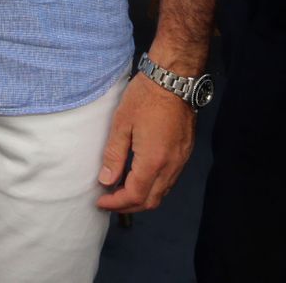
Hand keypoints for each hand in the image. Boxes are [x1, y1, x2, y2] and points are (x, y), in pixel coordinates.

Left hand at [96, 73, 195, 212]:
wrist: (173, 80)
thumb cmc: (144, 98)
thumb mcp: (121, 123)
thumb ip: (114, 155)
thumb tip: (106, 181)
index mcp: (153, 161)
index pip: (135, 195)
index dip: (116, 203)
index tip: (100, 201)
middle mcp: (171, 166)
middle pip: (151, 200)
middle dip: (129, 206)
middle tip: (109, 201)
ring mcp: (181, 160)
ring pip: (163, 192)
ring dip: (142, 198)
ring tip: (121, 192)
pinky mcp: (185, 153)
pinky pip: (170, 180)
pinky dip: (154, 187)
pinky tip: (140, 178)